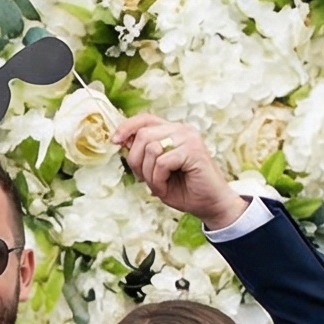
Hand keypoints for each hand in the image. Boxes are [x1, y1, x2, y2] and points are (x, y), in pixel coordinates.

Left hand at [117, 116, 247, 232]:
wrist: (209, 204)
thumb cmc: (183, 188)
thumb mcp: (154, 170)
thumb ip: (142, 154)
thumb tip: (121, 141)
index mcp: (172, 131)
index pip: (145, 119)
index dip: (126, 127)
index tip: (114, 141)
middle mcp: (181, 130)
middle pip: (143, 135)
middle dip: (136, 161)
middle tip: (145, 179)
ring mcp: (189, 138)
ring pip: (151, 149)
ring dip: (148, 173)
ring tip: (159, 184)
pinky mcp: (194, 150)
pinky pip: (162, 162)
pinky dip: (158, 179)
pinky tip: (166, 186)